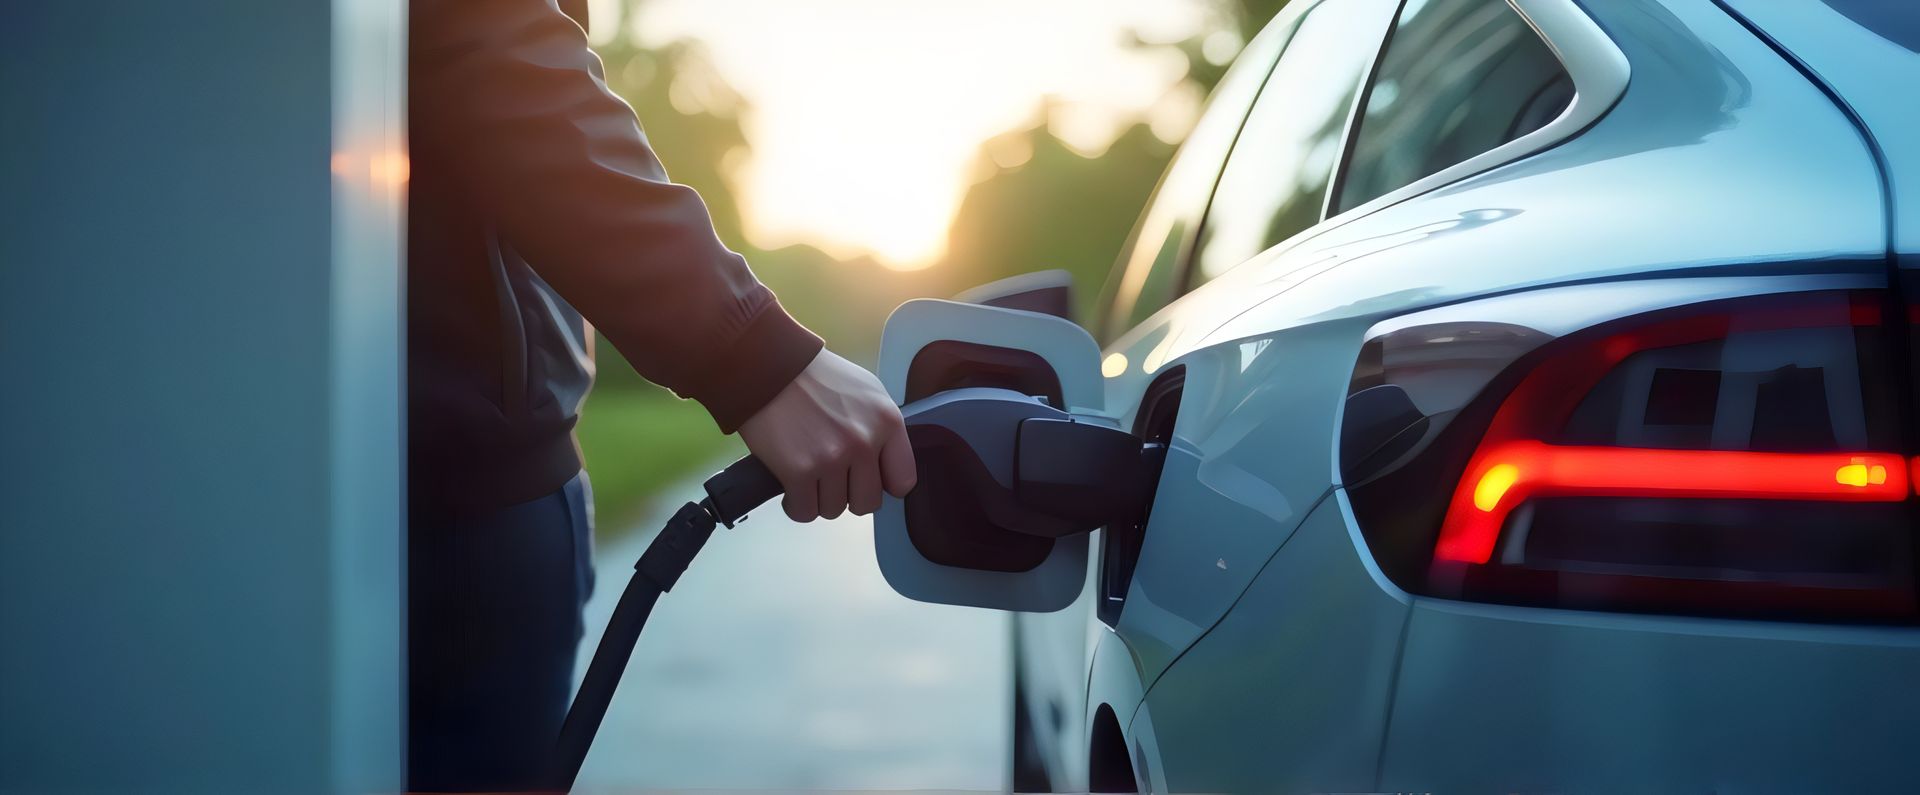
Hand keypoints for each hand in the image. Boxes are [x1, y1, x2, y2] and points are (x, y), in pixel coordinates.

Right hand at [738, 349, 916, 521]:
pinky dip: (796, 505)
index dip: (883, 484)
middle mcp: (864, 442)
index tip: (867, 479)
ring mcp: (831, 458)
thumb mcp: (867, 391)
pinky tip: (792, 487)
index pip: (903, 481)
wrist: (770, 366)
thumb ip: (882, 428)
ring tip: (809, 475)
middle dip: (849, 495)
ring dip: (820, 498)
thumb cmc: (815, 377)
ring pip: (834, 510)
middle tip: (832, 477)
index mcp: (887, 421)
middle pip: (867, 503)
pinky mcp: (799, 471)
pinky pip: (805, 512)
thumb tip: (886, 464)